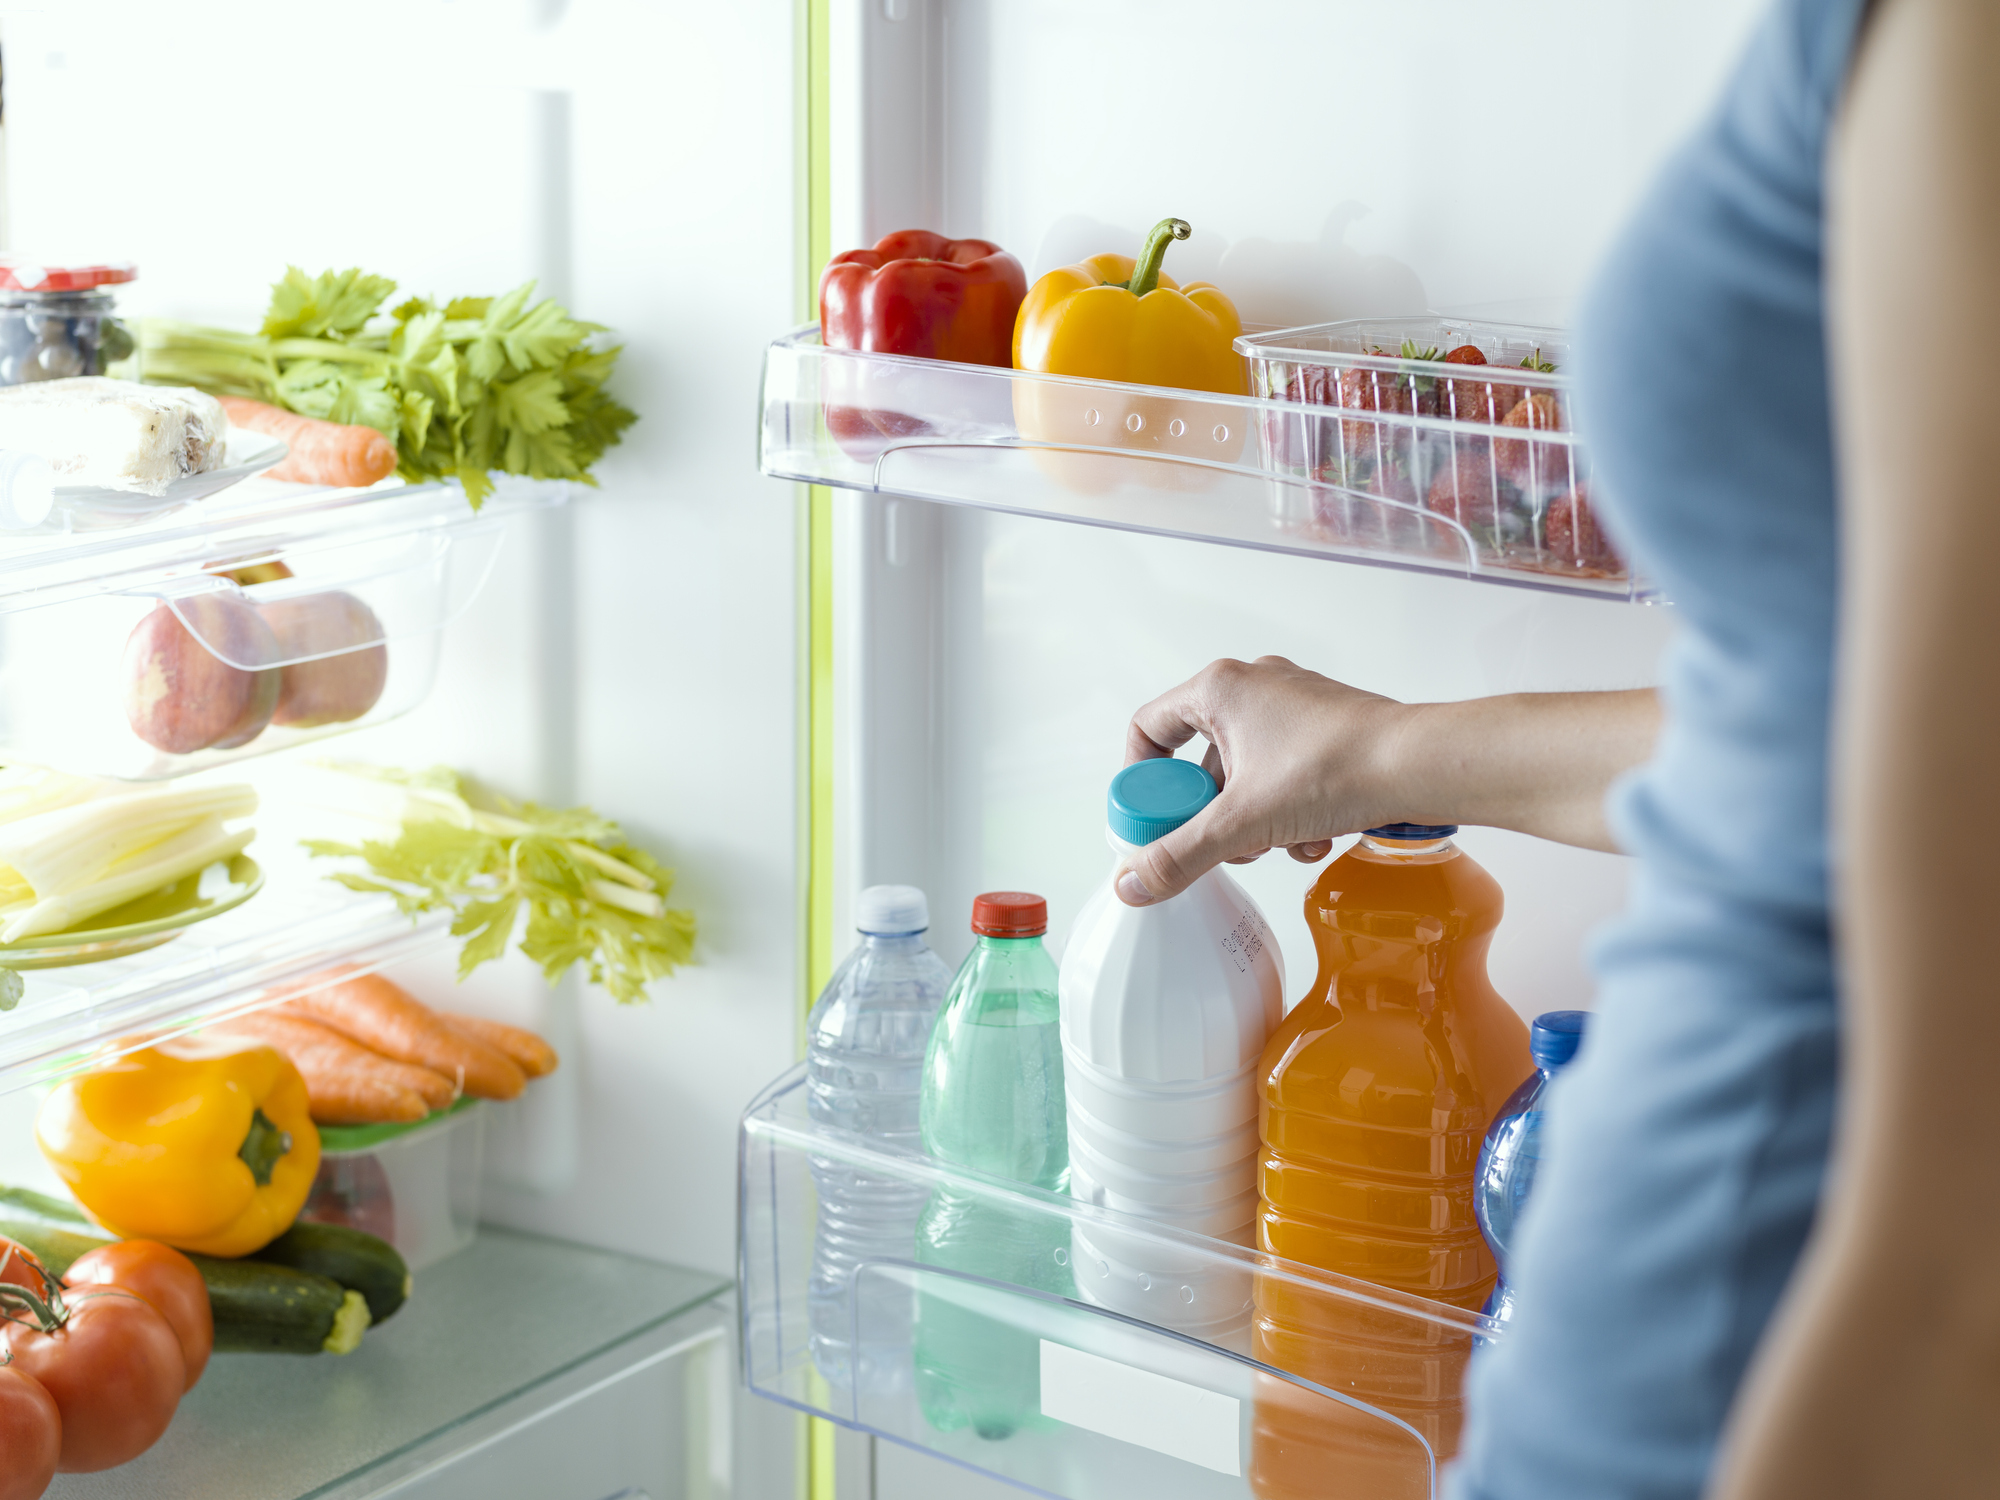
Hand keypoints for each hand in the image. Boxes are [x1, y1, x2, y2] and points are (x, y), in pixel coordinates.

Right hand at [1116, 656, 1409, 905]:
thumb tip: (1135, 882)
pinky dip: (1289, 811)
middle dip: (1213, 815)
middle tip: (1224, 845)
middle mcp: (1255, 687)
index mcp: (1220, 689)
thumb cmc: (1338, 767)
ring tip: (1278, 844)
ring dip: (1255, 821)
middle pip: (1201, 762)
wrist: (1418, 765)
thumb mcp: (1243, 822)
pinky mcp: (1324, 728)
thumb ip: (1182, 854)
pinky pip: (1283, 773)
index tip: (1154, 819)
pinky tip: (1311, 840)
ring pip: (1246, 774)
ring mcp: (1293, 705)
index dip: (1142, 779)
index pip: (1150, 726)